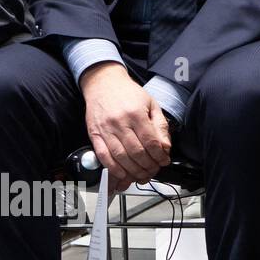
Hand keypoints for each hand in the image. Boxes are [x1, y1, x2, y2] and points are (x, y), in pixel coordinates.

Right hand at [80, 62, 170, 185]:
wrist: (103, 84)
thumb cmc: (129, 94)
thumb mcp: (151, 104)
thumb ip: (160, 126)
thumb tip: (165, 147)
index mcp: (136, 114)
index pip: (150, 141)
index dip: (159, 155)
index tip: (164, 161)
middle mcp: (120, 122)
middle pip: (136, 152)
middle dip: (148, 166)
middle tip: (154, 170)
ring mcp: (105, 130)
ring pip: (120, 157)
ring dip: (133, 171)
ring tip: (142, 175)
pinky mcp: (94, 135)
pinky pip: (103, 157)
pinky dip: (114, 169)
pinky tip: (123, 175)